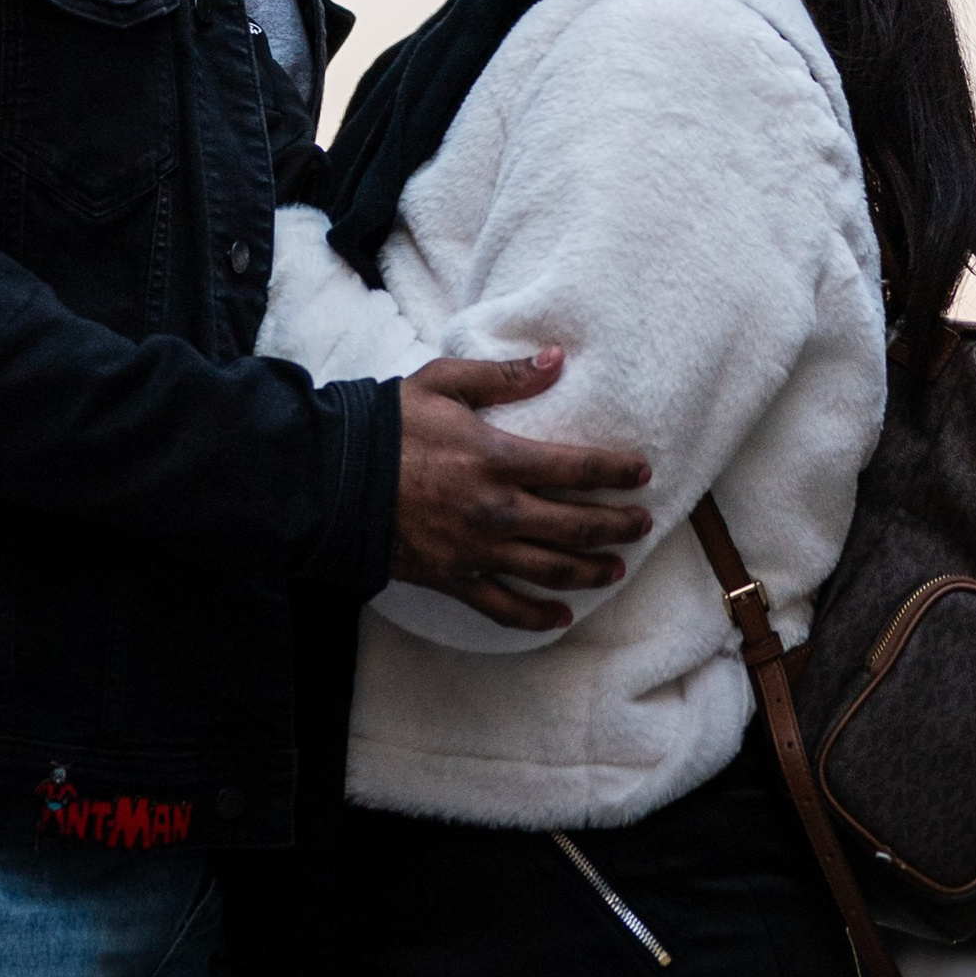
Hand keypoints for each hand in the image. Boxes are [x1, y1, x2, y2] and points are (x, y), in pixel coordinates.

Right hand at [390, 350, 650, 630]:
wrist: (333, 479)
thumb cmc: (389, 424)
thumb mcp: (444, 382)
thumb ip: (504, 374)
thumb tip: (557, 359)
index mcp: (498, 458)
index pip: (576, 468)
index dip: (616, 471)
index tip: (642, 472)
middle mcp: (497, 510)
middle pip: (575, 526)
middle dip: (616, 525)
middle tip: (642, 524)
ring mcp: (477, 550)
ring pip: (550, 571)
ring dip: (589, 571)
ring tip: (615, 568)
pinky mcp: (454, 578)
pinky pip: (504, 607)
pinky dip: (537, 617)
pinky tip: (560, 618)